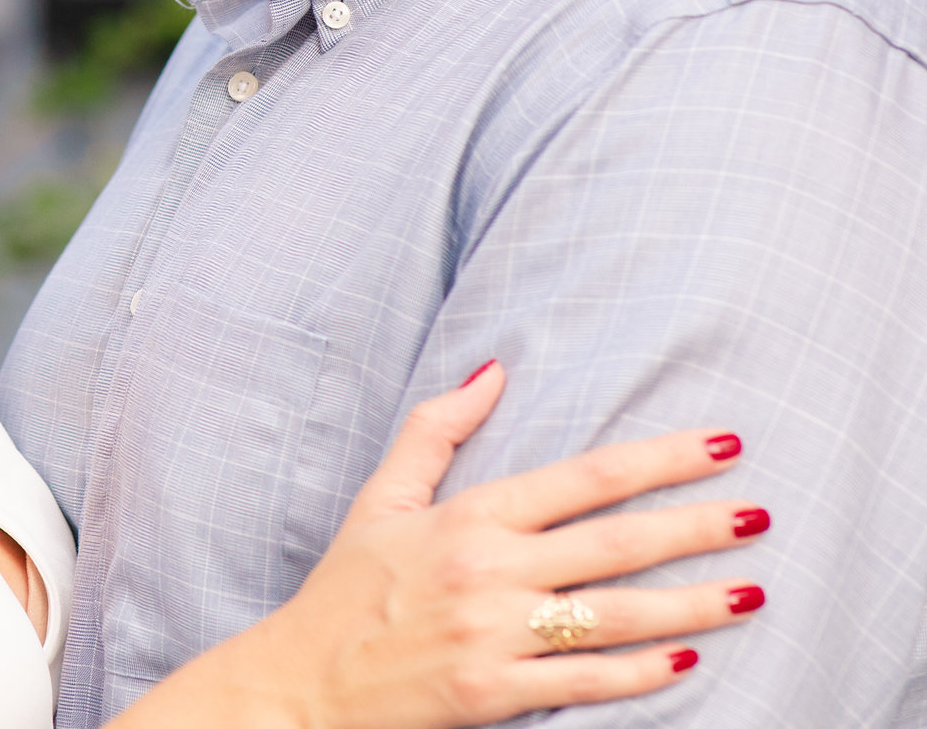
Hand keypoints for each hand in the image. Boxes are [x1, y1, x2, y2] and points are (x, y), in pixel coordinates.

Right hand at [143, 362, 764, 728]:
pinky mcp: (493, 691)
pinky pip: (585, 680)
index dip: (658, 458)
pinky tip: (684, 660)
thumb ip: (436, 429)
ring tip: (749, 591)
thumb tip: (493, 370)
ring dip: (692, 603)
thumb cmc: (346, 588)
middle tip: (759, 513)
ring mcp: (493, 633)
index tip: (718, 445)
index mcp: (467, 516)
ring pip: (616, 614)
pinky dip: (638, 672)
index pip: (584, 477)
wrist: (302, 681)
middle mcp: (487, 570)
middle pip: (616, 541)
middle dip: (696, 526)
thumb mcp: (381, 497)